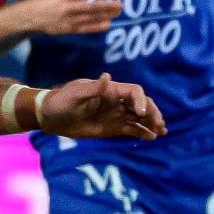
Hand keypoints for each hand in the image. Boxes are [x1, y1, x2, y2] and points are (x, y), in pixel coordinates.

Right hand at [22, 0, 122, 35]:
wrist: (35, 15)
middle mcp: (70, 6)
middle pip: (92, 6)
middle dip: (107, 5)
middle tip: (120, 4)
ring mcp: (70, 19)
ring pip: (91, 18)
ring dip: (106, 15)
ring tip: (117, 12)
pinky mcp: (70, 29)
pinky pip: (87, 28)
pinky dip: (98, 26)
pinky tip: (108, 24)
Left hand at [40, 74, 167, 139]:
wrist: (51, 117)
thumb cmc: (61, 102)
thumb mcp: (75, 94)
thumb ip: (93, 88)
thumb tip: (107, 76)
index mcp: (110, 90)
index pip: (134, 91)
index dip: (142, 100)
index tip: (142, 113)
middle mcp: (117, 101)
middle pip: (142, 104)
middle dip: (153, 113)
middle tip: (159, 124)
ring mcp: (116, 115)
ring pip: (140, 118)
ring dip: (152, 123)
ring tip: (162, 132)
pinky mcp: (112, 128)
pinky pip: (131, 130)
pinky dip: (142, 133)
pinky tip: (151, 138)